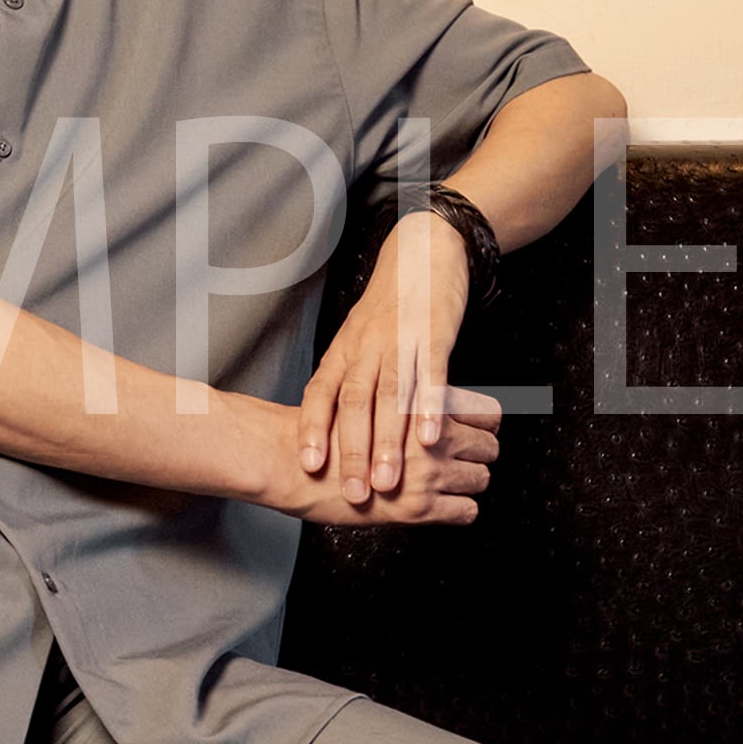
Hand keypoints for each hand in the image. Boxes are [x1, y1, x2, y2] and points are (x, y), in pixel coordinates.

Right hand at [253, 387, 499, 525]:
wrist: (292, 463)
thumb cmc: (324, 431)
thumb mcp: (374, 400)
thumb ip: (409, 403)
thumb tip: (435, 409)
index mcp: (423, 406)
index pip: (486, 412)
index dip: (485, 423)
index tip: (478, 429)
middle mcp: (430, 437)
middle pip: (489, 446)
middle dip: (480, 454)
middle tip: (465, 458)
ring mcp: (428, 473)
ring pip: (481, 478)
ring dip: (469, 482)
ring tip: (451, 482)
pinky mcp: (420, 508)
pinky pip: (467, 511)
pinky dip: (460, 509)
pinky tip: (443, 505)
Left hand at [300, 212, 471, 504]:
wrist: (422, 249)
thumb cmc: (389, 305)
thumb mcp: (357, 339)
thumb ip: (347, 379)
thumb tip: (330, 426)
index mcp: (344, 351)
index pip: (320, 393)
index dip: (313, 430)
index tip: (308, 467)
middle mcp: (366, 347)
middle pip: (354, 403)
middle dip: (353, 452)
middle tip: (354, 494)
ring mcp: (399, 340)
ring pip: (390, 396)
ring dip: (388, 442)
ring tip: (389, 483)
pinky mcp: (434, 334)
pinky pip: (430, 375)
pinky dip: (428, 408)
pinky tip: (429, 438)